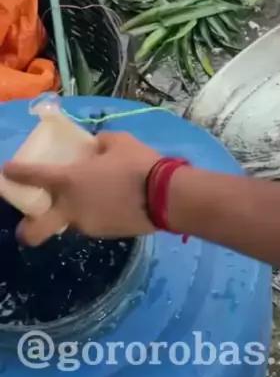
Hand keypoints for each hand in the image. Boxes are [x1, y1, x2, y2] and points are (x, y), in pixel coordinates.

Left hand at [2, 132, 158, 244]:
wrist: (167, 196)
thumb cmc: (139, 164)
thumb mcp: (119, 142)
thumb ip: (101, 143)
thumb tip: (96, 145)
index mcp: (69, 180)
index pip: (34, 176)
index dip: (17, 173)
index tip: (7, 171)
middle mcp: (71, 208)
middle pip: (36, 230)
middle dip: (28, 229)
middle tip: (31, 221)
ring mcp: (88, 225)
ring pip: (70, 223)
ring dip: (72, 213)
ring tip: (94, 198)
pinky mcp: (106, 234)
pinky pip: (93, 223)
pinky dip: (96, 214)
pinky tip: (113, 203)